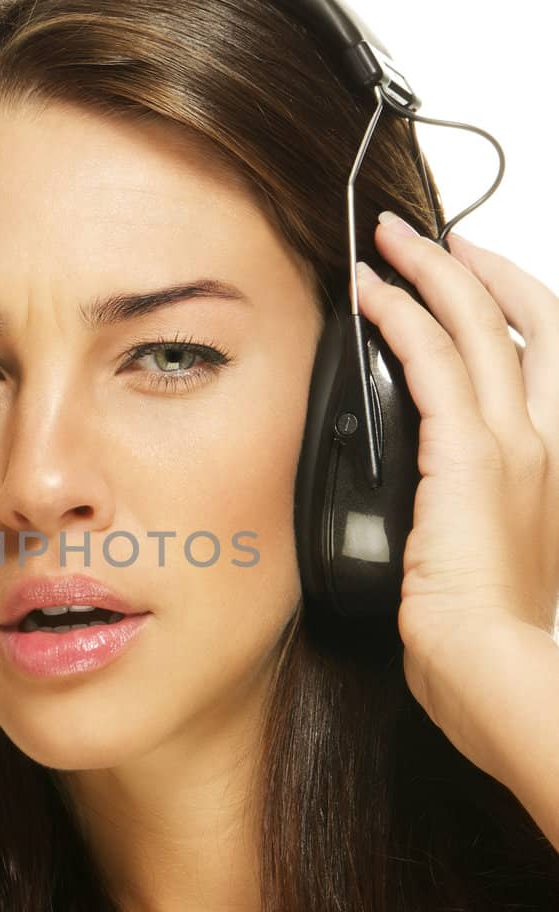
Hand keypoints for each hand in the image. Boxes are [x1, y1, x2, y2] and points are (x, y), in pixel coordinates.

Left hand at [355, 213, 558, 780]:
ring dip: (433, 270)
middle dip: (483, 268)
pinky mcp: (469, 453)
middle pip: (532, 321)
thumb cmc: (492, 643)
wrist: (496, 672)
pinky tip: (370, 294)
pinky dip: (401, 314)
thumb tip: (429, 507)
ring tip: (390, 242)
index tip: (475, 286)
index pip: (548, 363)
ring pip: (479, 323)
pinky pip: (432, 358)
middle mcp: (550, 443)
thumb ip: (474, 519)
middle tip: (437, 239)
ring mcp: (515, 444)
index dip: (514, 312)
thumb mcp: (495, 565)